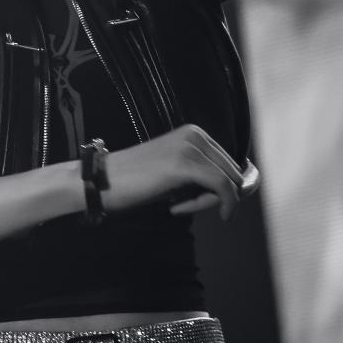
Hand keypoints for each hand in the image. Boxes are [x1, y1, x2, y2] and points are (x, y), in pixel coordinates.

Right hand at [105, 123, 258, 220]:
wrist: (100, 182)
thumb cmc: (135, 184)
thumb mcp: (176, 176)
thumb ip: (205, 177)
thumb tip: (242, 189)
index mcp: (194, 134)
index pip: (231, 165)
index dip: (222, 190)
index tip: (197, 201)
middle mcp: (196, 134)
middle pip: (235, 173)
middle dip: (218, 196)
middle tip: (183, 204)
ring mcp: (190, 147)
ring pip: (230, 182)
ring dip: (209, 202)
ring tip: (176, 204)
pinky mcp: (184, 164)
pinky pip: (222, 188)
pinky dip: (216, 204)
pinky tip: (179, 209)